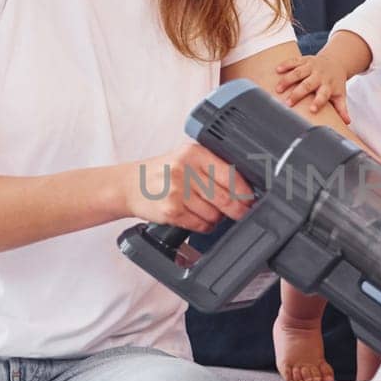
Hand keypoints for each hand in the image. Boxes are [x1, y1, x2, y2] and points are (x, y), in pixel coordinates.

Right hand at [123, 141, 254, 233]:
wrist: (128, 184)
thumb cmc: (161, 172)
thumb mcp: (186, 159)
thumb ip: (211, 167)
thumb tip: (244, 188)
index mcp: (194, 153)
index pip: (230, 174)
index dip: (244, 192)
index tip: (251, 200)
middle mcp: (185, 169)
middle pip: (225, 197)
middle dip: (237, 210)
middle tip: (241, 213)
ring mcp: (177, 191)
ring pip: (214, 214)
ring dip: (217, 219)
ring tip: (208, 212)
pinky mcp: (171, 210)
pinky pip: (200, 225)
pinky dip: (204, 226)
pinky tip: (197, 219)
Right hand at [274, 53, 351, 122]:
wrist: (335, 63)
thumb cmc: (335, 84)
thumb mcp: (340, 95)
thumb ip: (342, 109)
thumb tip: (347, 122)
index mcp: (328, 86)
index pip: (324, 95)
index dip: (318, 102)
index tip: (312, 110)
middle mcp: (320, 75)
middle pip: (308, 84)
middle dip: (297, 93)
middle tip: (287, 103)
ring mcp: (312, 66)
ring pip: (298, 72)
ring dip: (287, 80)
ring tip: (278, 89)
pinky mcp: (305, 59)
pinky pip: (294, 61)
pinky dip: (285, 65)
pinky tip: (277, 70)